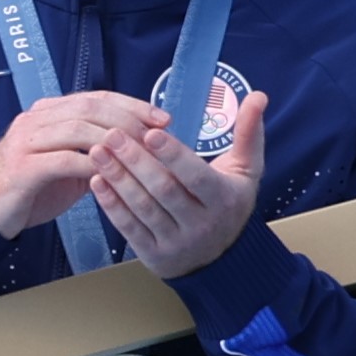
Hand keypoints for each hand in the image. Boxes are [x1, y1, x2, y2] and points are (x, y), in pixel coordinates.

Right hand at [0, 91, 163, 238]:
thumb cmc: (33, 188)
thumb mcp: (69, 164)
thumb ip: (96, 151)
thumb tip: (140, 147)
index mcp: (48, 113)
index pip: (96, 98)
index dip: (132, 105)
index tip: (162, 118)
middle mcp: (35, 120)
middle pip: (89, 108)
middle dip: (129, 119)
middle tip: (157, 135)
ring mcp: (26, 141)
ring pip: (77, 128)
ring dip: (113, 140)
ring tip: (140, 154)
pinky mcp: (21, 167)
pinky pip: (62, 160)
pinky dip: (89, 165)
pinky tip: (110, 174)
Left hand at [84, 91, 266, 279]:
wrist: (221, 260)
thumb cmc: (230, 203)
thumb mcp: (246, 171)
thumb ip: (249, 133)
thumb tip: (259, 96)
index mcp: (225, 200)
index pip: (196, 176)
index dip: (173, 155)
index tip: (150, 132)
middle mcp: (202, 224)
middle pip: (164, 190)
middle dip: (135, 161)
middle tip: (112, 135)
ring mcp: (177, 242)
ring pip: (142, 207)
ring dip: (117, 179)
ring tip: (97, 152)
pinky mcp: (154, 255)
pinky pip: (129, 228)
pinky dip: (110, 204)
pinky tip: (96, 182)